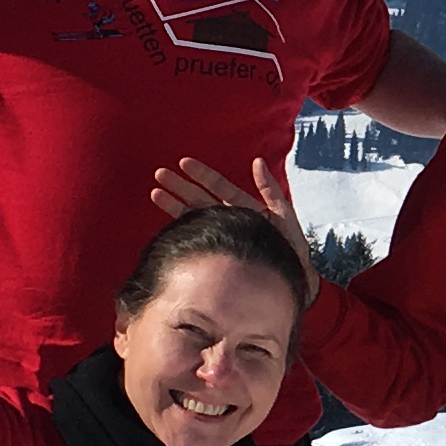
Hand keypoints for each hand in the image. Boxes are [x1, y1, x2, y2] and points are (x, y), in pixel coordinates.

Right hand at [150, 152, 318, 277]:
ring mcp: (221, 236)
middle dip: (180, 186)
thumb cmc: (290, 251)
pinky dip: (181, 228)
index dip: (202, 175)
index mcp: (245, 209)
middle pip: (200, 198)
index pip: (219, 187)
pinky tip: (167, 221)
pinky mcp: (217, 253)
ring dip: (174, 204)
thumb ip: (271, 191)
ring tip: (155, 193)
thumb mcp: (284, 217)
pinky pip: (196, 238)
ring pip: (193, 216)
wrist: (289, 284)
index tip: (183, 163)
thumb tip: (257, 161)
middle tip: (159, 174)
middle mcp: (229, 220)